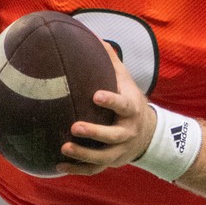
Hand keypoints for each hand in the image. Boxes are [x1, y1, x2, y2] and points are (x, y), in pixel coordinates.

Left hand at [58, 47, 153, 175]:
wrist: (147, 134)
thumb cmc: (129, 100)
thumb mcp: (126, 81)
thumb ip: (110, 61)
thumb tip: (93, 35)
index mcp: (131, 110)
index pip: (123, 106)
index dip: (111, 102)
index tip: (96, 95)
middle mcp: (127, 132)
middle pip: (113, 135)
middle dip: (95, 133)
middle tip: (74, 126)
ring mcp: (120, 150)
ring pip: (103, 157)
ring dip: (84, 154)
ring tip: (64, 147)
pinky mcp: (111, 162)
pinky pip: (94, 170)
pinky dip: (77, 170)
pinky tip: (58, 167)